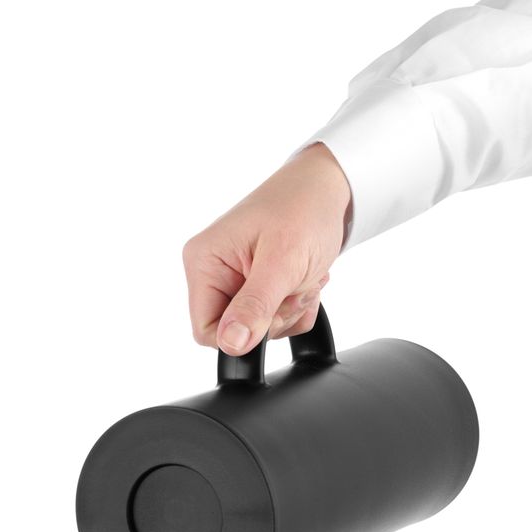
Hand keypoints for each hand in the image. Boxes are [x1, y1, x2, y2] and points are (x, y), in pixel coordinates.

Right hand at [183, 143, 350, 355]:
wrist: (327, 189)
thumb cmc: (303, 209)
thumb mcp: (282, 262)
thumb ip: (255, 305)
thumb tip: (231, 343)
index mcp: (204, 263)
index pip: (206, 330)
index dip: (242, 333)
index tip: (273, 311)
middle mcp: (212, 271)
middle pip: (235, 331)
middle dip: (273, 318)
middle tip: (296, 288)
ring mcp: (233, 278)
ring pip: (257, 328)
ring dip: (289, 311)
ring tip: (303, 278)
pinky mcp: (254, 284)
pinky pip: (273, 319)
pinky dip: (295, 307)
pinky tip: (304, 280)